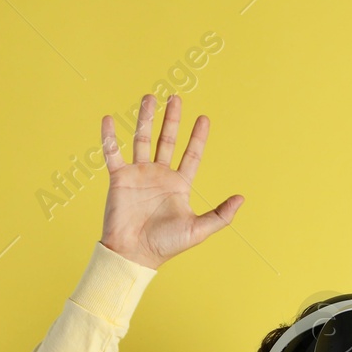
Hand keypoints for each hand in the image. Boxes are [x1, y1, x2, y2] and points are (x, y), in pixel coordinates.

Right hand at [98, 94, 242, 268]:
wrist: (134, 254)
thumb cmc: (166, 245)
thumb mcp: (199, 230)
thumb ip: (221, 215)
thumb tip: (242, 198)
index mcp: (179, 185)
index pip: (192, 155)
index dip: (198, 137)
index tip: (204, 118)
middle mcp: (159, 176)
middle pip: (166, 140)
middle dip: (172, 119)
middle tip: (176, 98)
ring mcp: (139, 174)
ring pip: (142, 139)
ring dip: (145, 118)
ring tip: (150, 97)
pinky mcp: (119, 178)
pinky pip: (113, 152)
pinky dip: (109, 136)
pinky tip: (109, 118)